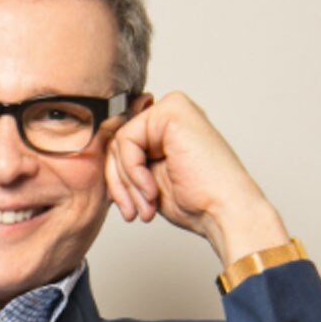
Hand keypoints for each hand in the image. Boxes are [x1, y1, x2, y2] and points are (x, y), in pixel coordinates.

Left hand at [104, 91, 289, 266]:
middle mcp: (169, 114)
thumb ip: (127, 163)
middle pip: (115, 144)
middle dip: (120, 185)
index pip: (119, 147)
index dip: (117, 181)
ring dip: (127, 184)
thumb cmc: (195, 202)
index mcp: (166, 130)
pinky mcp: (171, 111)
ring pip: (118, 144)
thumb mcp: (148, 182)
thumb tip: (97, 153)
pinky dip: (133, 172)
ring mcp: (172, 108)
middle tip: (134, 212)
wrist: (223, 211)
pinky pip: (127, 141)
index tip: (128, 207)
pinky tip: (152, 191)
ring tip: (145, 207)